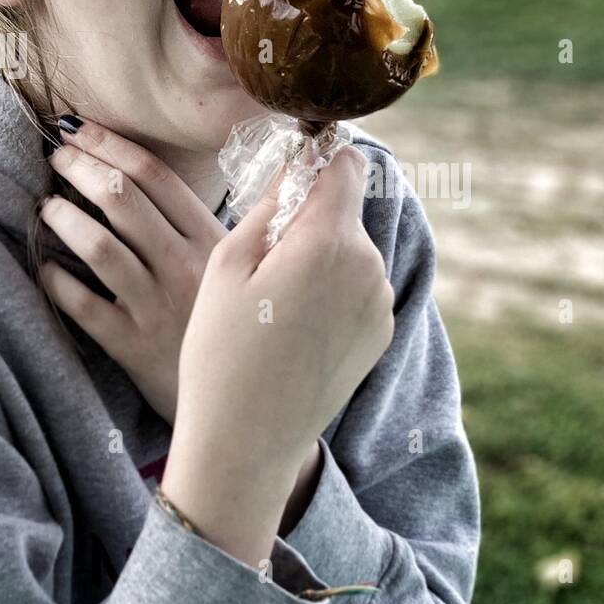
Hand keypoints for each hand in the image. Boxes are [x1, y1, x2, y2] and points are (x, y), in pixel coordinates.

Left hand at [37, 119, 226, 424]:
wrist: (242, 392)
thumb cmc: (228, 320)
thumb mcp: (233, 266)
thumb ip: (199, 224)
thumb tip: (150, 175)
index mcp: (211, 240)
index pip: (157, 176)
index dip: (112, 145)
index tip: (80, 130)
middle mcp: (184, 267)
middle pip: (121, 200)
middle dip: (80, 168)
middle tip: (56, 157)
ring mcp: (157, 306)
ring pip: (99, 246)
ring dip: (64, 217)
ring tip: (47, 206)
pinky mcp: (132, 345)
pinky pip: (83, 305)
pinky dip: (56, 280)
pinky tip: (46, 266)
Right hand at [168, 144, 394, 491]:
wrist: (247, 442)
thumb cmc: (221, 351)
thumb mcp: (226, 264)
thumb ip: (271, 203)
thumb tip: (301, 161)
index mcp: (329, 241)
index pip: (346, 165)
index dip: (318, 160)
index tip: (290, 173)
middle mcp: (369, 267)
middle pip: (345, 211)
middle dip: (310, 219)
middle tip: (261, 261)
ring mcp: (380, 303)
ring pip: (350, 251)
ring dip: (320, 258)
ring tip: (272, 304)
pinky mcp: (381, 333)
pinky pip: (357, 288)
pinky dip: (332, 293)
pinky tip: (294, 330)